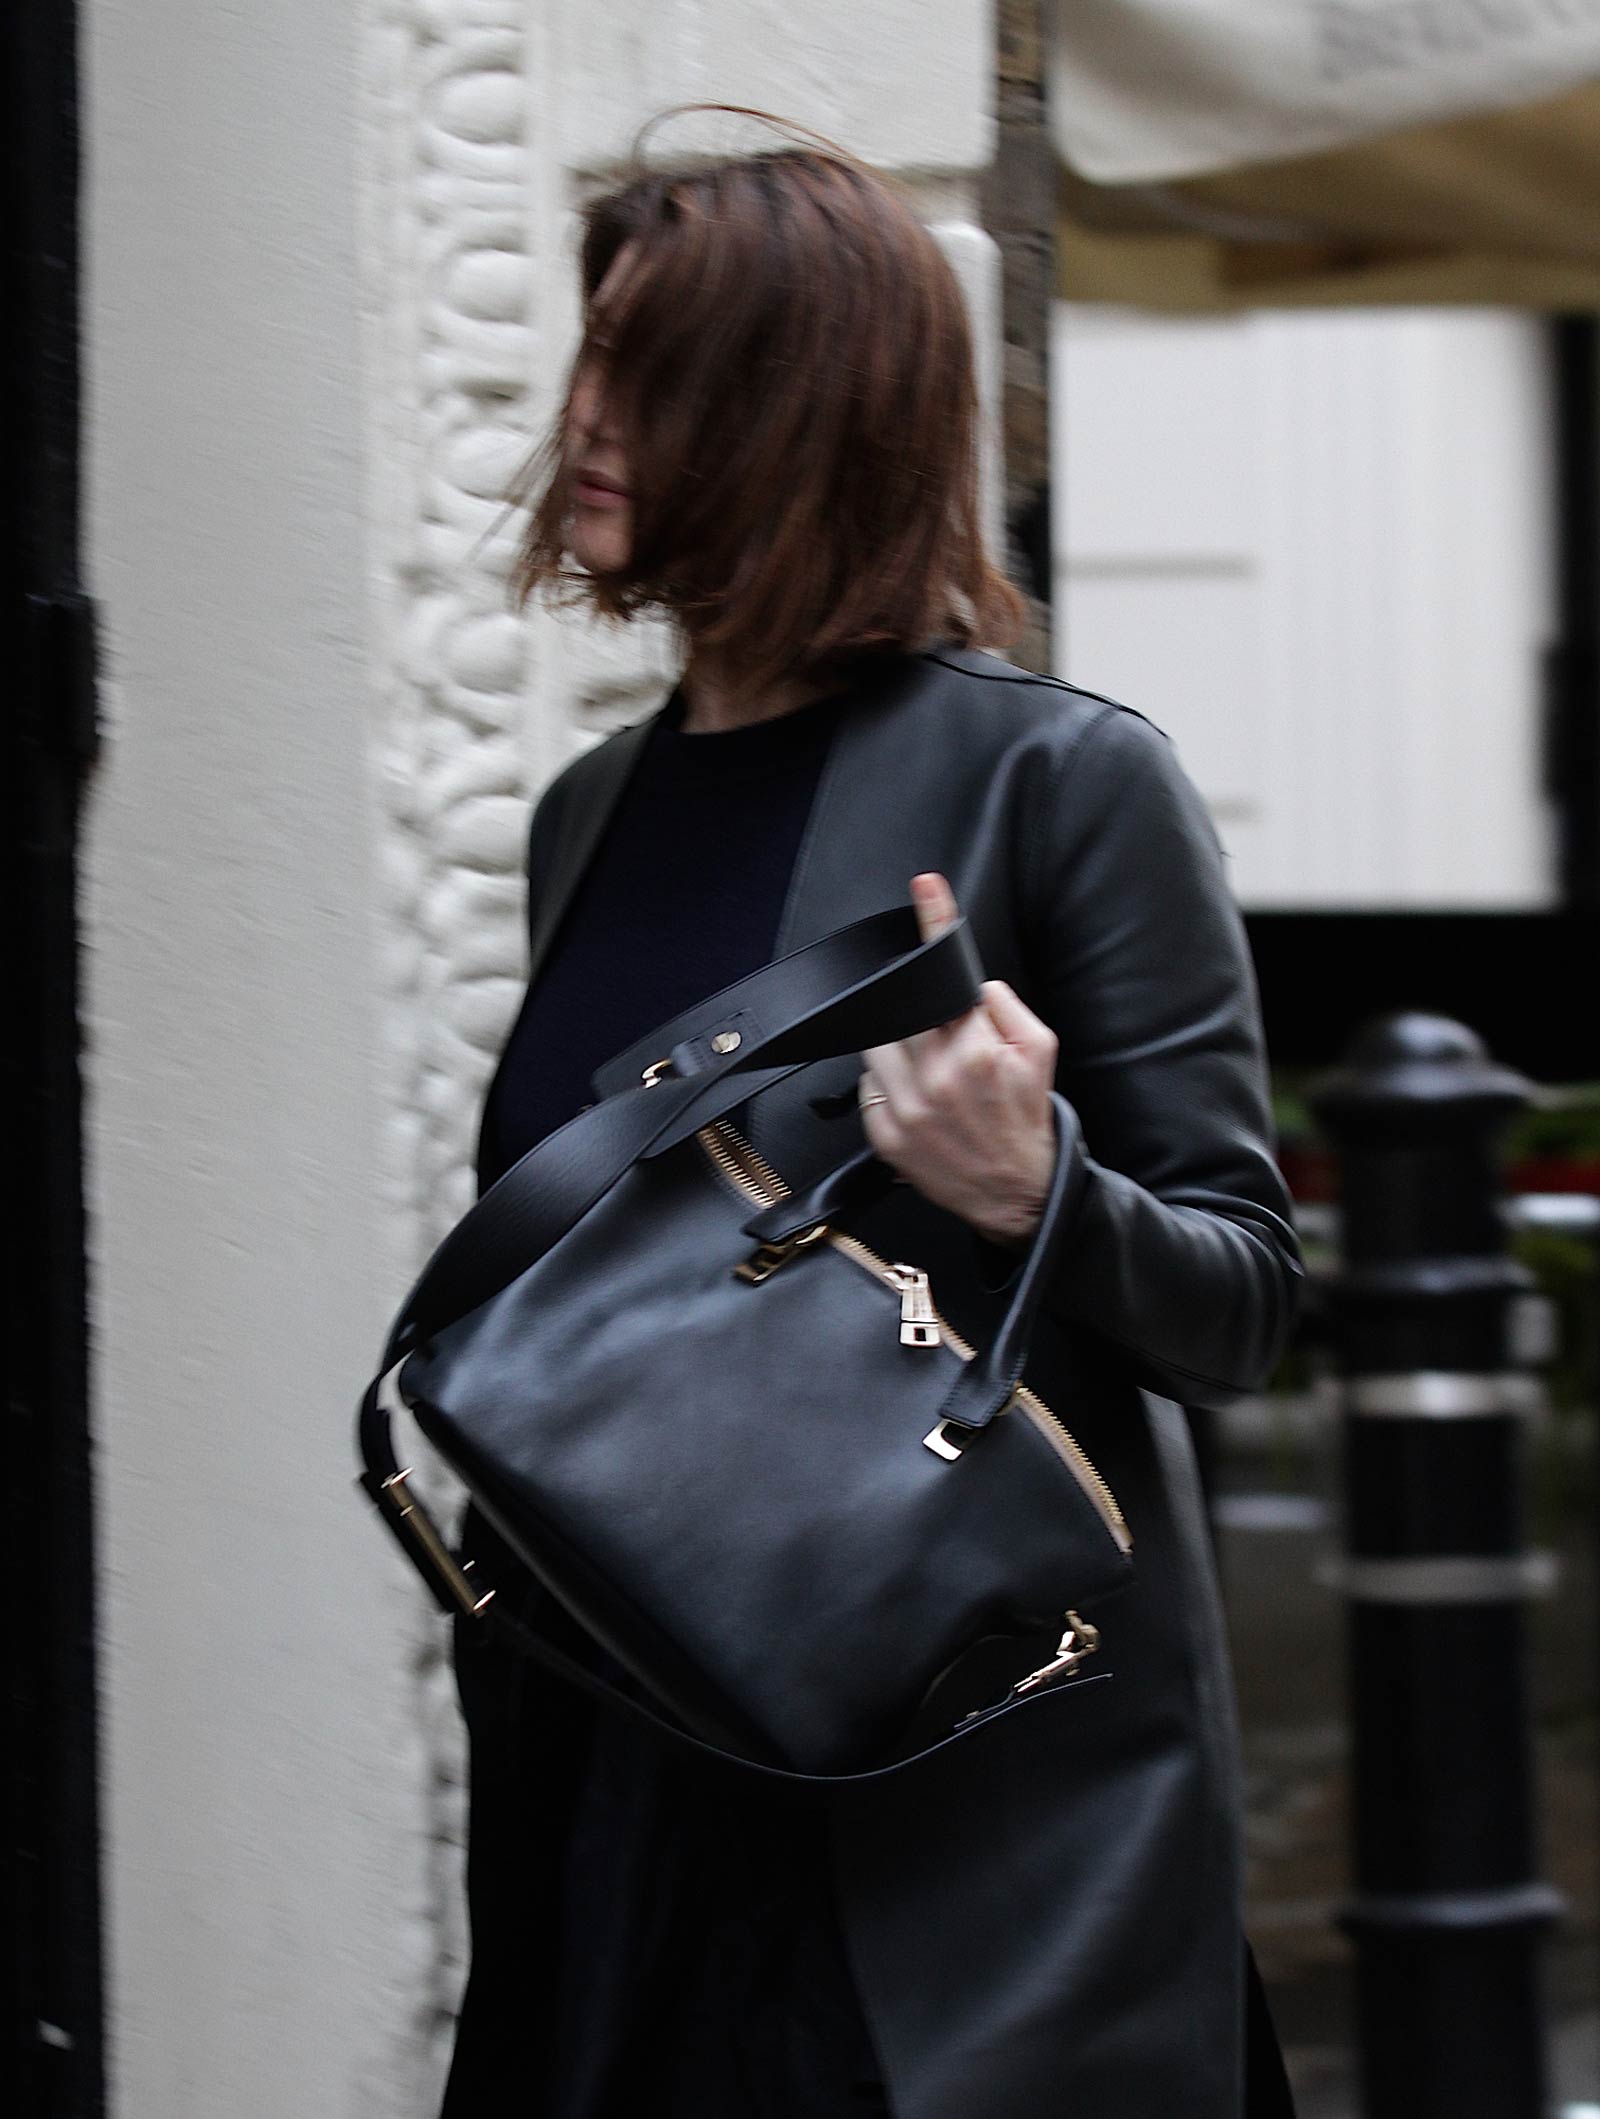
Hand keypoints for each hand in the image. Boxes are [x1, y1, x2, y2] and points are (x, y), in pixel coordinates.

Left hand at [858, 873, 1058, 1247]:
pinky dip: (887, 1082)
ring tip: (927, 1067)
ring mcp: (905, 1108)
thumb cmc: (1026, 1118)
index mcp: (976, 1050)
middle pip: (896, 1010)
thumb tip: (971, 984)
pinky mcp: (884, 1135)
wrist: (1018, 1193)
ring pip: (875, 1045)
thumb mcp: (1041, 1052)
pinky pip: (869, 1086)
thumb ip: (1005, 1007)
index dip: (935, 924)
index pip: (947, 976)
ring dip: (894, 1043)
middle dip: (908, 1006)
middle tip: (931, 1028)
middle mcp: (935, 1077)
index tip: (925, 887)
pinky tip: (918, 1098)